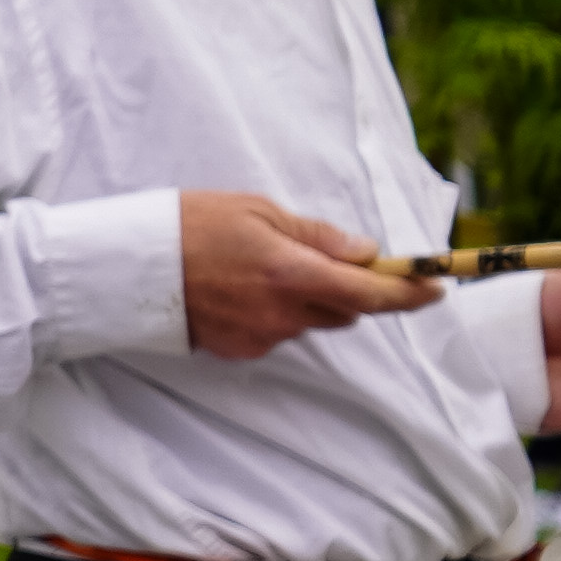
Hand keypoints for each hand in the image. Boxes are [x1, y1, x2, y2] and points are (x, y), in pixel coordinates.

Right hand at [176, 192, 444, 361]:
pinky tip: (234, 290)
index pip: (370, 294)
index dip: (409, 294)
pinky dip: (269, 313)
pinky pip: (274, 333)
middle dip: (343, 288)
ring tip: (256, 268)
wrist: (126, 266)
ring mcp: (261, 336)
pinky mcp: (238, 350)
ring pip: (307, 321)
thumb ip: (316, 235)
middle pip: (343, 311)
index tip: (434, 288)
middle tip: (311, 256)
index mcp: (292, 272)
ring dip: (302, 299)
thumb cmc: (189, 224)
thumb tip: (366, 253)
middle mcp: (284, 313)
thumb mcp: (256, 210)